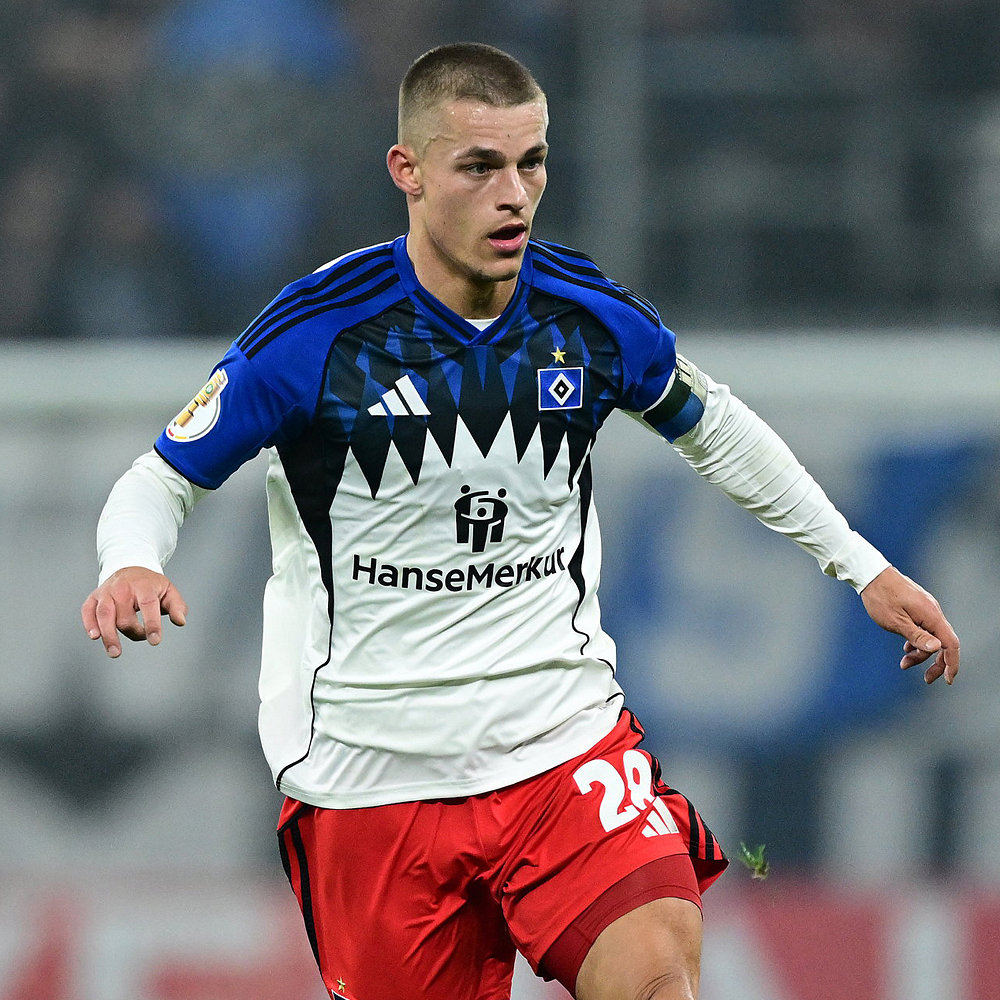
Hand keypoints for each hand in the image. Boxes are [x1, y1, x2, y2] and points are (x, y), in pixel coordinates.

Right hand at [81, 567, 187, 657]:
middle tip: (143, 636)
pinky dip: (89, 623)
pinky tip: (94, 636)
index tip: (155, 640)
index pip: (148, 605)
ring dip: (109, 636)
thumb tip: (181, 621)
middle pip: (125, 616)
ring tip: (115, 652)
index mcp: (144, 586)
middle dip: (135, 632)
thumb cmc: (150, 584)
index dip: (152, 624)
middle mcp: (122, 588)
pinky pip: (88, 611)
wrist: (130, 567)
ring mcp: (106, 592)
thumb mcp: (169, 591)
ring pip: (104, 615)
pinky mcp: (94, 597)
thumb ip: (177, 607)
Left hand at [860, 566, 958, 684]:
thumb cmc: (881, 598)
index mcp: (932, 616)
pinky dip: (917, 641)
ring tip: (904, 662)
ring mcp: (926, 608)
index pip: (951, 644)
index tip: (947, 680)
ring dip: (921, 652)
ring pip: (931, 636)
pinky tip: (906, 647)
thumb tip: (937, 648)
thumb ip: (917, 636)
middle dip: (934, 662)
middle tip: (925, 678)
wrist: (871, 574)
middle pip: (943, 643)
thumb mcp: (896, 622)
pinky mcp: (918, 607)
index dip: (952, 664)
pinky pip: (924, 628)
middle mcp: (933, 612)